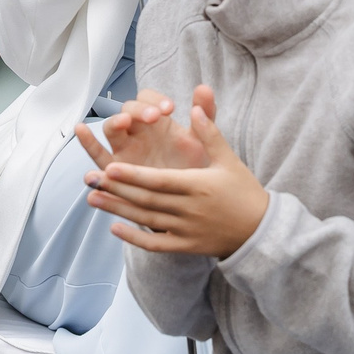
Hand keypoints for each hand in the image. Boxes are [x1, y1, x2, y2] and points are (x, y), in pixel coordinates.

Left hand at [78, 86, 269, 255]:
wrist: (261, 232)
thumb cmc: (245, 191)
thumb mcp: (229, 160)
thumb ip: (210, 134)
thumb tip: (194, 107)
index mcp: (198, 186)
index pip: (159, 180)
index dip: (134, 175)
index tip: (111, 167)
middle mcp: (189, 210)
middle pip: (147, 199)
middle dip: (117, 189)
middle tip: (91, 179)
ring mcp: (186, 231)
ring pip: (146, 220)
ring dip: (117, 210)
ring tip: (93, 198)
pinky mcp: (186, 246)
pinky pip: (155, 244)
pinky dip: (134, 239)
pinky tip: (114, 229)